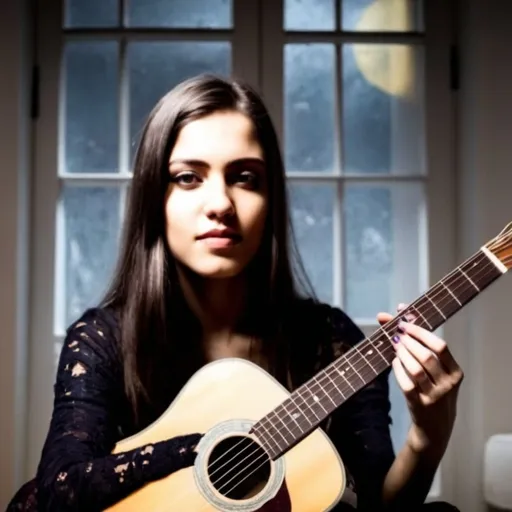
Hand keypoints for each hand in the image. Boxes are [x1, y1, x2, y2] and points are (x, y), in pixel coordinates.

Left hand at [377, 304, 463, 456]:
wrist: (435, 426)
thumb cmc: (434, 390)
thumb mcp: (437, 371)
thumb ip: (421, 343)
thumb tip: (399, 310)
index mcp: (456, 373)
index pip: (440, 346)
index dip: (420, 332)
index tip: (404, 322)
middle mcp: (448, 385)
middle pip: (427, 356)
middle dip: (408, 341)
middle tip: (396, 333)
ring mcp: (434, 396)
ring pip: (415, 369)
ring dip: (401, 353)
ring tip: (394, 345)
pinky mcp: (419, 405)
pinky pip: (405, 383)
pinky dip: (397, 369)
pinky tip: (394, 361)